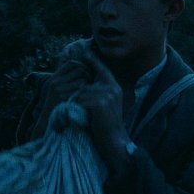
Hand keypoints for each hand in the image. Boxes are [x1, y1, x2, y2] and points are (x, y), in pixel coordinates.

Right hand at [31, 59, 91, 139]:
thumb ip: (65, 80)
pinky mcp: (64, 97)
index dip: (81, 66)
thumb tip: (79, 70)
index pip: (71, 63)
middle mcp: (55, 81)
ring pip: (82, 80)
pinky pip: (81, 91)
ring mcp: (59, 89)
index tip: (87, 73)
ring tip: (90, 91)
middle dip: (88, 74)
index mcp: (54, 78)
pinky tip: (88, 97)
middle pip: (79, 69)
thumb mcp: (56, 90)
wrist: (47, 122)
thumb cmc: (55, 106)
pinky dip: (87, 93)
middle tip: (92, 82)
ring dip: (89, 85)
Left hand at [72, 53, 131, 177]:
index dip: (94, 61)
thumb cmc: (106, 126)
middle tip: (84, 111)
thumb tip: (84, 86)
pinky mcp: (99, 102)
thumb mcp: (105, 106)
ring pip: (81, 93)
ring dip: (78, 105)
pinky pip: (80, 101)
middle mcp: (112, 88)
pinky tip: (85, 117)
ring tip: (86, 116)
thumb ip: (99, 93)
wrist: (114, 141)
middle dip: (79, 97)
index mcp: (114, 88)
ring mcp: (106, 95)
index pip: (103, 70)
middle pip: (85, 85)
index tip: (86, 51)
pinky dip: (79, 109)